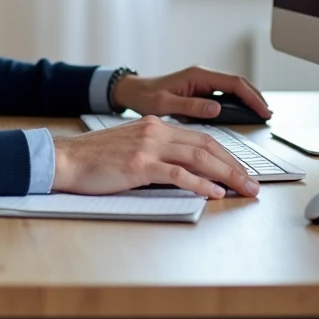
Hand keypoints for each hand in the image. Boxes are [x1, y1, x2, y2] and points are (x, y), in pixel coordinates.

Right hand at [52, 115, 259, 197]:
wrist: (66, 159)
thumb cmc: (94, 159)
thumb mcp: (131, 147)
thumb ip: (157, 153)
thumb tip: (184, 172)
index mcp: (155, 125)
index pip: (200, 137)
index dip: (226, 154)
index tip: (240, 170)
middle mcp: (155, 131)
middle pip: (207, 145)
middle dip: (234, 166)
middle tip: (253, 184)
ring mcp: (148, 146)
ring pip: (199, 157)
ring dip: (227, 175)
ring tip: (243, 190)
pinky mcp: (139, 165)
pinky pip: (178, 174)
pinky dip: (201, 184)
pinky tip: (214, 193)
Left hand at [110, 65, 270, 121]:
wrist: (133, 91)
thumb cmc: (145, 96)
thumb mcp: (165, 104)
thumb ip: (190, 106)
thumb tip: (216, 109)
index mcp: (197, 76)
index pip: (233, 83)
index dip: (251, 97)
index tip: (263, 111)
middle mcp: (203, 76)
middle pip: (238, 83)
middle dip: (256, 97)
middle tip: (268, 115)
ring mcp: (203, 82)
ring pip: (234, 88)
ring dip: (248, 99)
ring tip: (261, 114)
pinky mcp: (200, 90)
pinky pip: (225, 94)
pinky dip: (238, 102)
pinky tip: (243, 113)